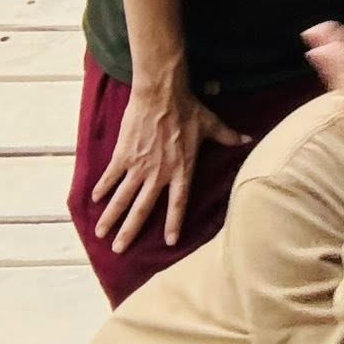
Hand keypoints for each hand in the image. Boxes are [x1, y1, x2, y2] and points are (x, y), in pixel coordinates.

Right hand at [90, 71, 249, 252]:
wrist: (161, 93)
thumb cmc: (187, 108)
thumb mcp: (211, 124)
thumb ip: (228, 136)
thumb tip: (249, 139)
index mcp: (182, 169)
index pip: (179, 203)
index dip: (174, 222)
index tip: (170, 242)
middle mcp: (159, 173)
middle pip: (143, 208)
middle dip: (130, 231)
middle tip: (120, 250)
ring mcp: (139, 165)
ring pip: (122, 197)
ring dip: (111, 217)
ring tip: (101, 234)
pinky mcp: (123, 154)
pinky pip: (111, 176)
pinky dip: (102, 189)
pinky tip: (94, 201)